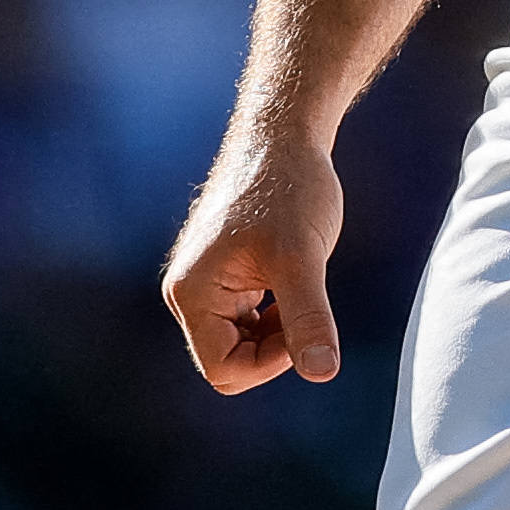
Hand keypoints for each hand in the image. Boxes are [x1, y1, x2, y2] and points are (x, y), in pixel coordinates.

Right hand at [162, 129, 345, 392]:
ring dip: (276, 329)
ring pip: (239, 343)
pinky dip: (274, 314)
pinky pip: (244, 321)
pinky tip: (292, 279)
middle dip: (273, 346)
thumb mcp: (304, 257)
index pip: (224, 370)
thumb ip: (308, 317)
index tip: (305, 320)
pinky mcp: (222, 275)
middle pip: (229, 361)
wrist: (284, 136)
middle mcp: (187, 292)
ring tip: (298, 283)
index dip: (271, 362)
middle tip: (303, 297)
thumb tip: (322, 373)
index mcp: (192, 292)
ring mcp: (203, 283)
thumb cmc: (290, 187)